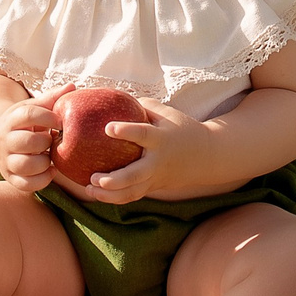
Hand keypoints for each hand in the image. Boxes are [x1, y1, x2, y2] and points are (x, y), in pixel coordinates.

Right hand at [0, 89, 65, 193]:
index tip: (60, 122)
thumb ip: (52, 98)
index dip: (48, 117)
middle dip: (46, 142)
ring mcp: (6, 161)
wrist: (0, 140)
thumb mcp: (33, 108)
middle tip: (52, 140)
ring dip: (44, 162)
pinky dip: (43, 179)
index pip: (28, 115)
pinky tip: (50, 170)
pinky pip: (27, 184)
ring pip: (26, 165)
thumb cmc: (25, 123)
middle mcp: (5, 140)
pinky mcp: (11, 178)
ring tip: (49, 156)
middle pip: (28, 142)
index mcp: (12, 119)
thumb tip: (72, 87)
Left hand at [58, 98, 213, 205]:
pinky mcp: (153, 187)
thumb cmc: (180, 128)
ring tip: (89, 188)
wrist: (206, 156)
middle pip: (135, 176)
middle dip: (114, 180)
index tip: (108, 128)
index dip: (127, 131)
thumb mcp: (166, 113)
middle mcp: (158, 162)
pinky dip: (114, 198)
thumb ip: (140, 106)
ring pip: (132, 192)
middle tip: (94, 177)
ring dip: (110, 194)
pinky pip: (132, 196)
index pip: (144, 135)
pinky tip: (95, 193)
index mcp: (162, 139)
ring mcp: (155, 178)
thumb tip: (111, 97)